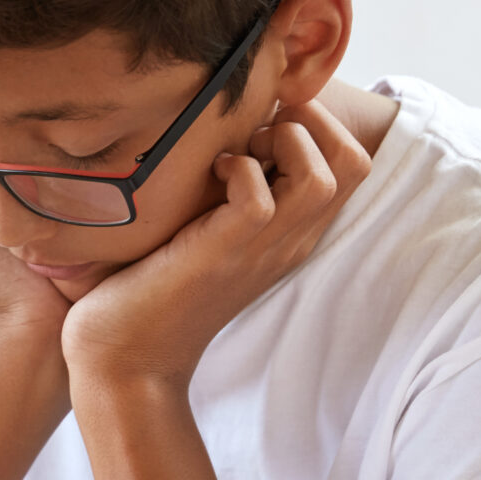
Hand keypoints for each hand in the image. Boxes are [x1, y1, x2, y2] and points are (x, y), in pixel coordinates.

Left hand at [60, 98, 369, 393]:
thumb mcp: (208, 230)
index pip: (351, 164)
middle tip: (258, 132)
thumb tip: (222, 133)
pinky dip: (238, 171)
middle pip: (355, 162)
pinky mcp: (225, 254)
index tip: (266, 124)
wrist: (125, 357)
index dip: (320, 125)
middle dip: (313, 121)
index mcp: (292, 233)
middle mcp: (290, 240)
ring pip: (325, 176)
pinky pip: (260, 197)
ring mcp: (263, 249)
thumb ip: (229, 190)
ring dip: (285, 141)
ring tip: (241, 150)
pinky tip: (211, 174)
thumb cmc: (152, 287)